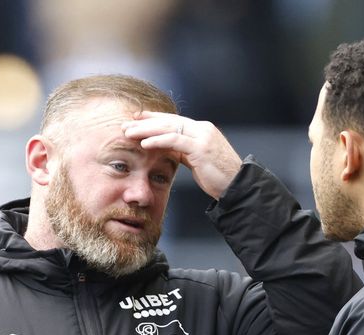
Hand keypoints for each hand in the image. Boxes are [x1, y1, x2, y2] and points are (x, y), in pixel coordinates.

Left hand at [122, 112, 241, 198]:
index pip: (173, 120)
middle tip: (125, 124)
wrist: (238, 186)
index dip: (153, 119)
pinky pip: (174, 140)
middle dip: (145, 122)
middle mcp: (202, 129)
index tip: (136, 120)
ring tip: (128, 133)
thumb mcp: (198, 161)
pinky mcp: (201, 148)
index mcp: (202, 130)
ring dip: (146, 130)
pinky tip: (144, 144)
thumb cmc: (219, 177)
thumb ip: (184, 152)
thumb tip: (168, 150)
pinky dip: (158, 140)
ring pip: (168, 127)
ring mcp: (202, 136)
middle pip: (168, 121)